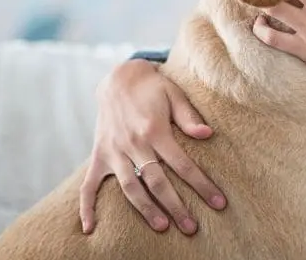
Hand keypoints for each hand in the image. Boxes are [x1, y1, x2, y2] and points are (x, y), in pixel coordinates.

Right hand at [79, 59, 225, 234]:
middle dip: (175, 206)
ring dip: (145, 209)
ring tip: (161, 227)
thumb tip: (208, 134)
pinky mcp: (99, 155)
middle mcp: (132, 143)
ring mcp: (113, 151)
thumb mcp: (175, 94)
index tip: (218, 203)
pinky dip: (87, 207)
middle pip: (156, 182)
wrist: (119, 78)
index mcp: (155, 130)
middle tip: (191, 228)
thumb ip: (189, 117)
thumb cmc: (153, 88)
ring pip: (129, 187)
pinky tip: (90, 227)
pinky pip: (88, 185)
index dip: (201, 185)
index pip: (182, 164)